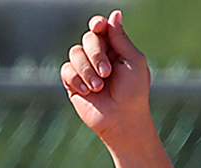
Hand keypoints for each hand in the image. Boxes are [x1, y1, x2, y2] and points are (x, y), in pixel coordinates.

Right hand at [61, 10, 153, 146]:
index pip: (101, 28)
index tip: (98, 26)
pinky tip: (89, 92)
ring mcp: (85, 69)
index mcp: (115, 49)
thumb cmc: (134, 92)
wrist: (123, 120)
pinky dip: (77, 80)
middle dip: (96, 54)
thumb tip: (115, 14)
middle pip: (87, 38)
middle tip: (108, 73)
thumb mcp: (133, 61)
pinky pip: (66, 70)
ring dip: (87, 70)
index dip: (97, 24)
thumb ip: (120, 38)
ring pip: (74, 53)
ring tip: (99, 87)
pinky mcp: (73, 83)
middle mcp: (98, 56)